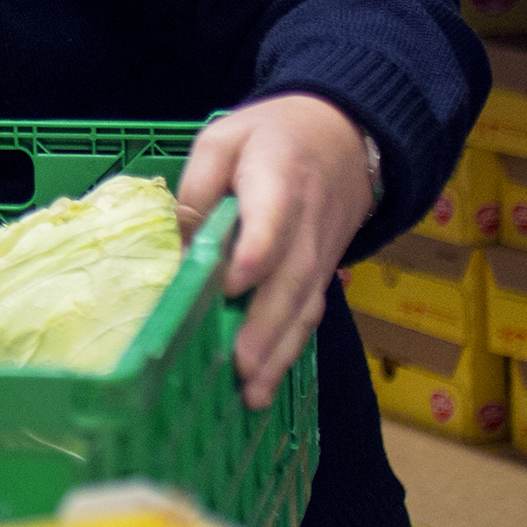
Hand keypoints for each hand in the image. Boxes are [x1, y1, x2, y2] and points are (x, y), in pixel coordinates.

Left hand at [177, 93, 377, 409]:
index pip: (272, 220)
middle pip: (290, 279)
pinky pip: (310, 311)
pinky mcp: (324, 270)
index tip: (232, 286)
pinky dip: (291, 347)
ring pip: (304, 305)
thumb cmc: (271, 136)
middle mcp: (307, 224)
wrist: (346, 134)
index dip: (256, 253)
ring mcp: (321, 252)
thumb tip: (181, 246)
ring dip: (279, 351)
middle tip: (238, 366)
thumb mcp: (224, 139)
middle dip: (264, 326)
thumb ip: (199, 187)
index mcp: (278, 180)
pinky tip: (269, 378)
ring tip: (252, 392)